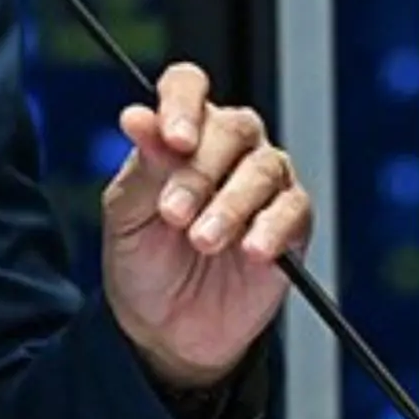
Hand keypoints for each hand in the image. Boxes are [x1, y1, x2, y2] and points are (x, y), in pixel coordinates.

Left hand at [100, 62, 311, 391]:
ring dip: (230, 204)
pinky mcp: (290, 225)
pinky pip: (292, 210)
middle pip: (232, 127)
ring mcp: (263, 185)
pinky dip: (271, 228)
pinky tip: (249, 251)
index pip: (188, 86)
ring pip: (263, 168)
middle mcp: (228, 150)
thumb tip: (137, 116)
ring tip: (202, 241)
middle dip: (200, 171)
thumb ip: (142, 167)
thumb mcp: (126, 216)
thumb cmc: (143, 264)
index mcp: (183, 134)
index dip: (183, 103)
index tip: (172, 139)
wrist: (164, 331)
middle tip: (174, 214)